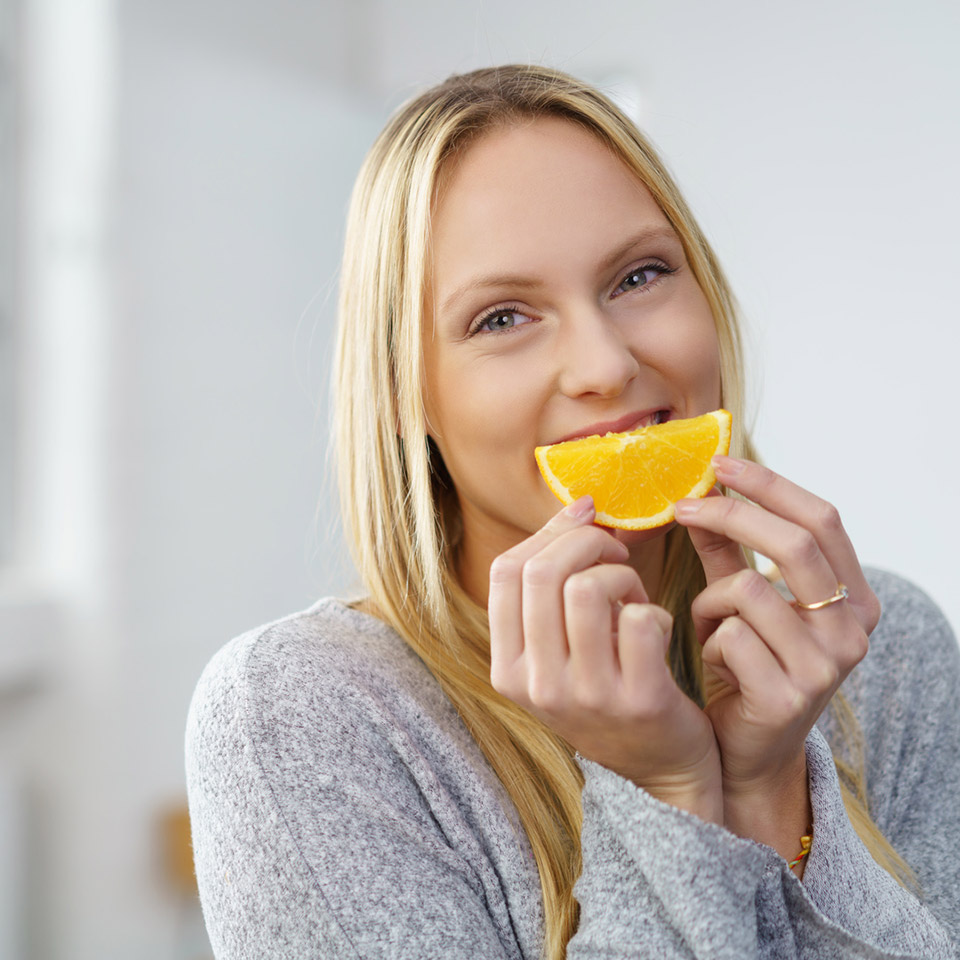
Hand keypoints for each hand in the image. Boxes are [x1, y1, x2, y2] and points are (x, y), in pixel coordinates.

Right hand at [488, 496, 721, 820]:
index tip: (585, 517)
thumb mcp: (559, 653)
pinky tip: (657, 628)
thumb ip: (552, 594)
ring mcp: (585, 696)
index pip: (507, 571)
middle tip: (615, 551)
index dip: (549, 531)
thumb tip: (580, 508)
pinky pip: (642, 619)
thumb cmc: (609, 691)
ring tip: (634, 594)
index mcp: (508, 667)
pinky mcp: (638, 700)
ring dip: (621, 575)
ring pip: (589, 589)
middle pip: (544, 572)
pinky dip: (655, 609)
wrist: (662, 771)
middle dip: (587, 542)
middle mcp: (537, 685)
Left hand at [674, 456, 877, 854]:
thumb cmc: (745, 665)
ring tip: (708, 627)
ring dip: (710, 601)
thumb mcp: (740, 601)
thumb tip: (702, 491)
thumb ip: (728, 550)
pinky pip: (729, 636)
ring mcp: (826, 666)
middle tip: (683, 504)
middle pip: (796, 545)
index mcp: (853, 597)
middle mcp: (852, 629)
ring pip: (749, 590)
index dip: (770, 485)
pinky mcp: (788, 696)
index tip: (720, 462)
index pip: (822, 519)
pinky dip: (706, 640)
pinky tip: (714, 663)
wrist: (748, 750)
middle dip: (732, 515)